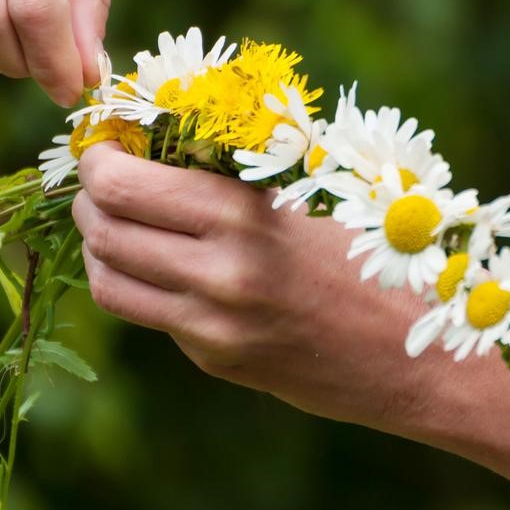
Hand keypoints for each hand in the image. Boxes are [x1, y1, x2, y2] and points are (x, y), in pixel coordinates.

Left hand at [72, 143, 436, 428]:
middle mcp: (221, 274)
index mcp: (246, 217)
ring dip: (101, 248)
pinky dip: (142, 285)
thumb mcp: (308, 207)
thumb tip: (153, 156)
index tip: (106, 149)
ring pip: (109, 282)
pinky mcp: (216, 360)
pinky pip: (151, 316)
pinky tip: (169, 270)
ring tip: (122, 230)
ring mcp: (214, 326)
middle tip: (105, 187)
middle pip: (103, 229)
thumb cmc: (376, 264)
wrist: (419, 358)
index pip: (122, 185)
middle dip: (90, 201)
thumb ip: (232, 186)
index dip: (98, 160)